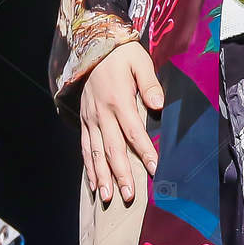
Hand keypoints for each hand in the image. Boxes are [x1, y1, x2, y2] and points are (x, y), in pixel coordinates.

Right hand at [79, 41, 162, 204]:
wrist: (94, 46)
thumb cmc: (122, 56)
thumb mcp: (140, 62)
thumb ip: (150, 84)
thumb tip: (159, 104)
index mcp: (118, 100)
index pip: (133, 132)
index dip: (144, 151)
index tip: (154, 169)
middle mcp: (102, 114)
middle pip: (112, 149)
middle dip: (121, 174)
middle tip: (129, 196)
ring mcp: (90, 119)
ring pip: (95, 153)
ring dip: (102, 177)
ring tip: (108, 197)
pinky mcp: (84, 121)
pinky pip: (85, 148)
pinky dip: (89, 167)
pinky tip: (94, 184)